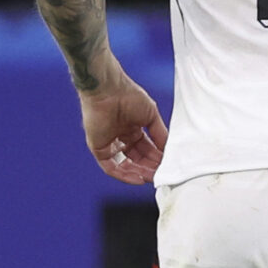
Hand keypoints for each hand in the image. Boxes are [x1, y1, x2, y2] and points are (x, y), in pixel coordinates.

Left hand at [80, 64, 167, 185]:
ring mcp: (108, 144)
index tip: (168, 165)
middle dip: (149, 168)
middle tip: (161, 175)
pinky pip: (111, 166)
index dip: (156, 159)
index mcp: (132, 129)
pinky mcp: (98, 148)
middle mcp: (120, 138)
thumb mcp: (151, 116)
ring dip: (138, 173)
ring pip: (125, 165)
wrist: (108, 89)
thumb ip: (160, 134)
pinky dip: (124, 175)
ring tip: (151, 178)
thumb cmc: (129, 95)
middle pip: (136, 159)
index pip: (146, 149)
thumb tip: (169, 150)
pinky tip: (138, 178)